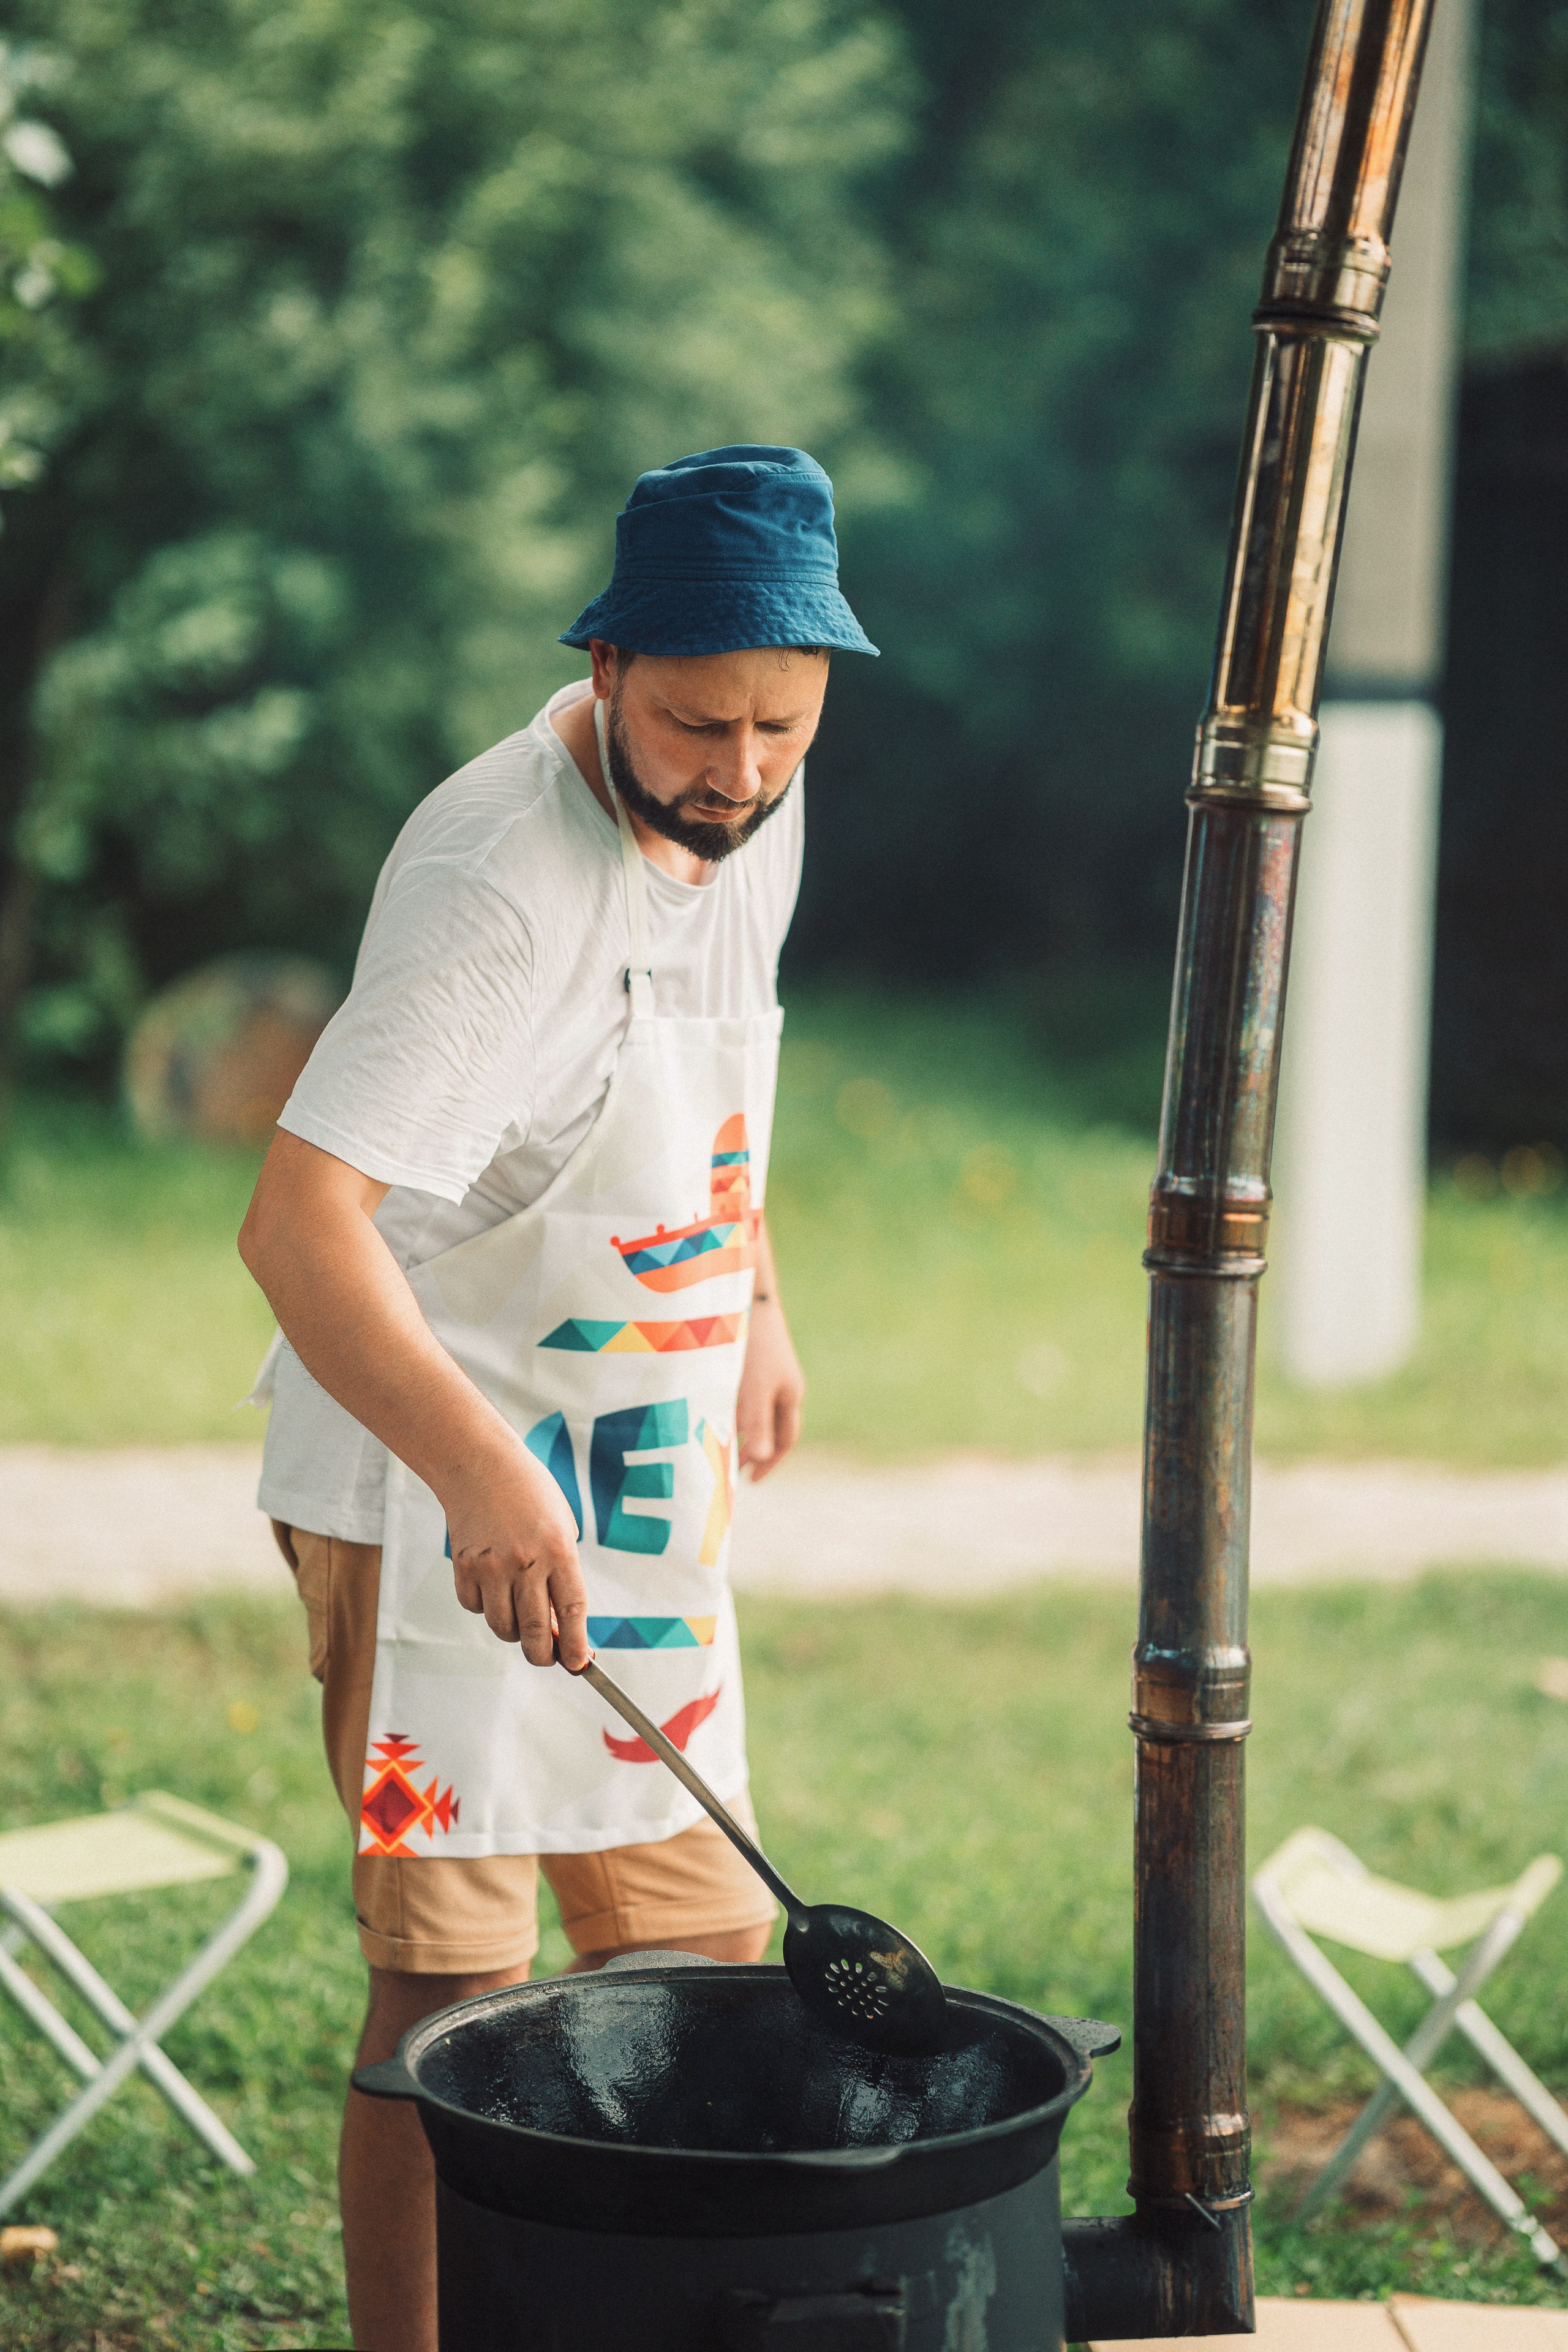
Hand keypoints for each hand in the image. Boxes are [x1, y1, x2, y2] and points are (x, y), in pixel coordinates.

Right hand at [444, 1442, 589, 1667]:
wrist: (480, 1465)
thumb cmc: (530, 1497)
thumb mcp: (561, 1527)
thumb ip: (562, 1574)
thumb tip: (558, 1627)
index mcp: (558, 1550)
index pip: (572, 1612)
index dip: (576, 1645)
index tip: (580, 1665)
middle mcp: (525, 1562)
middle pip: (535, 1633)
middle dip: (544, 1655)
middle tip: (549, 1658)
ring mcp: (491, 1567)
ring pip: (503, 1627)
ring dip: (515, 1631)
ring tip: (520, 1611)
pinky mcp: (463, 1567)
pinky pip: (476, 1608)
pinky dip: (486, 1607)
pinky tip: (493, 1584)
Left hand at [736, 1297, 804, 1481]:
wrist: (746, 1293)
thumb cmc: (753, 1346)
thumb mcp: (754, 1390)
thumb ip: (758, 1424)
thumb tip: (761, 1459)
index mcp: (790, 1394)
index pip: (785, 1438)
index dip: (770, 1461)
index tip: (752, 1480)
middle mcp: (781, 1382)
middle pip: (770, 1425)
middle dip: (753, 1449)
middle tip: (730, 1470)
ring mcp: (767, 1368)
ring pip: (755, 1408)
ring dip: (740, 1429)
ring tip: (718, 1444)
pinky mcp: (749, 1355)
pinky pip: (743, 1391)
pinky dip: (731, 1407)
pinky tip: (711, 1409)